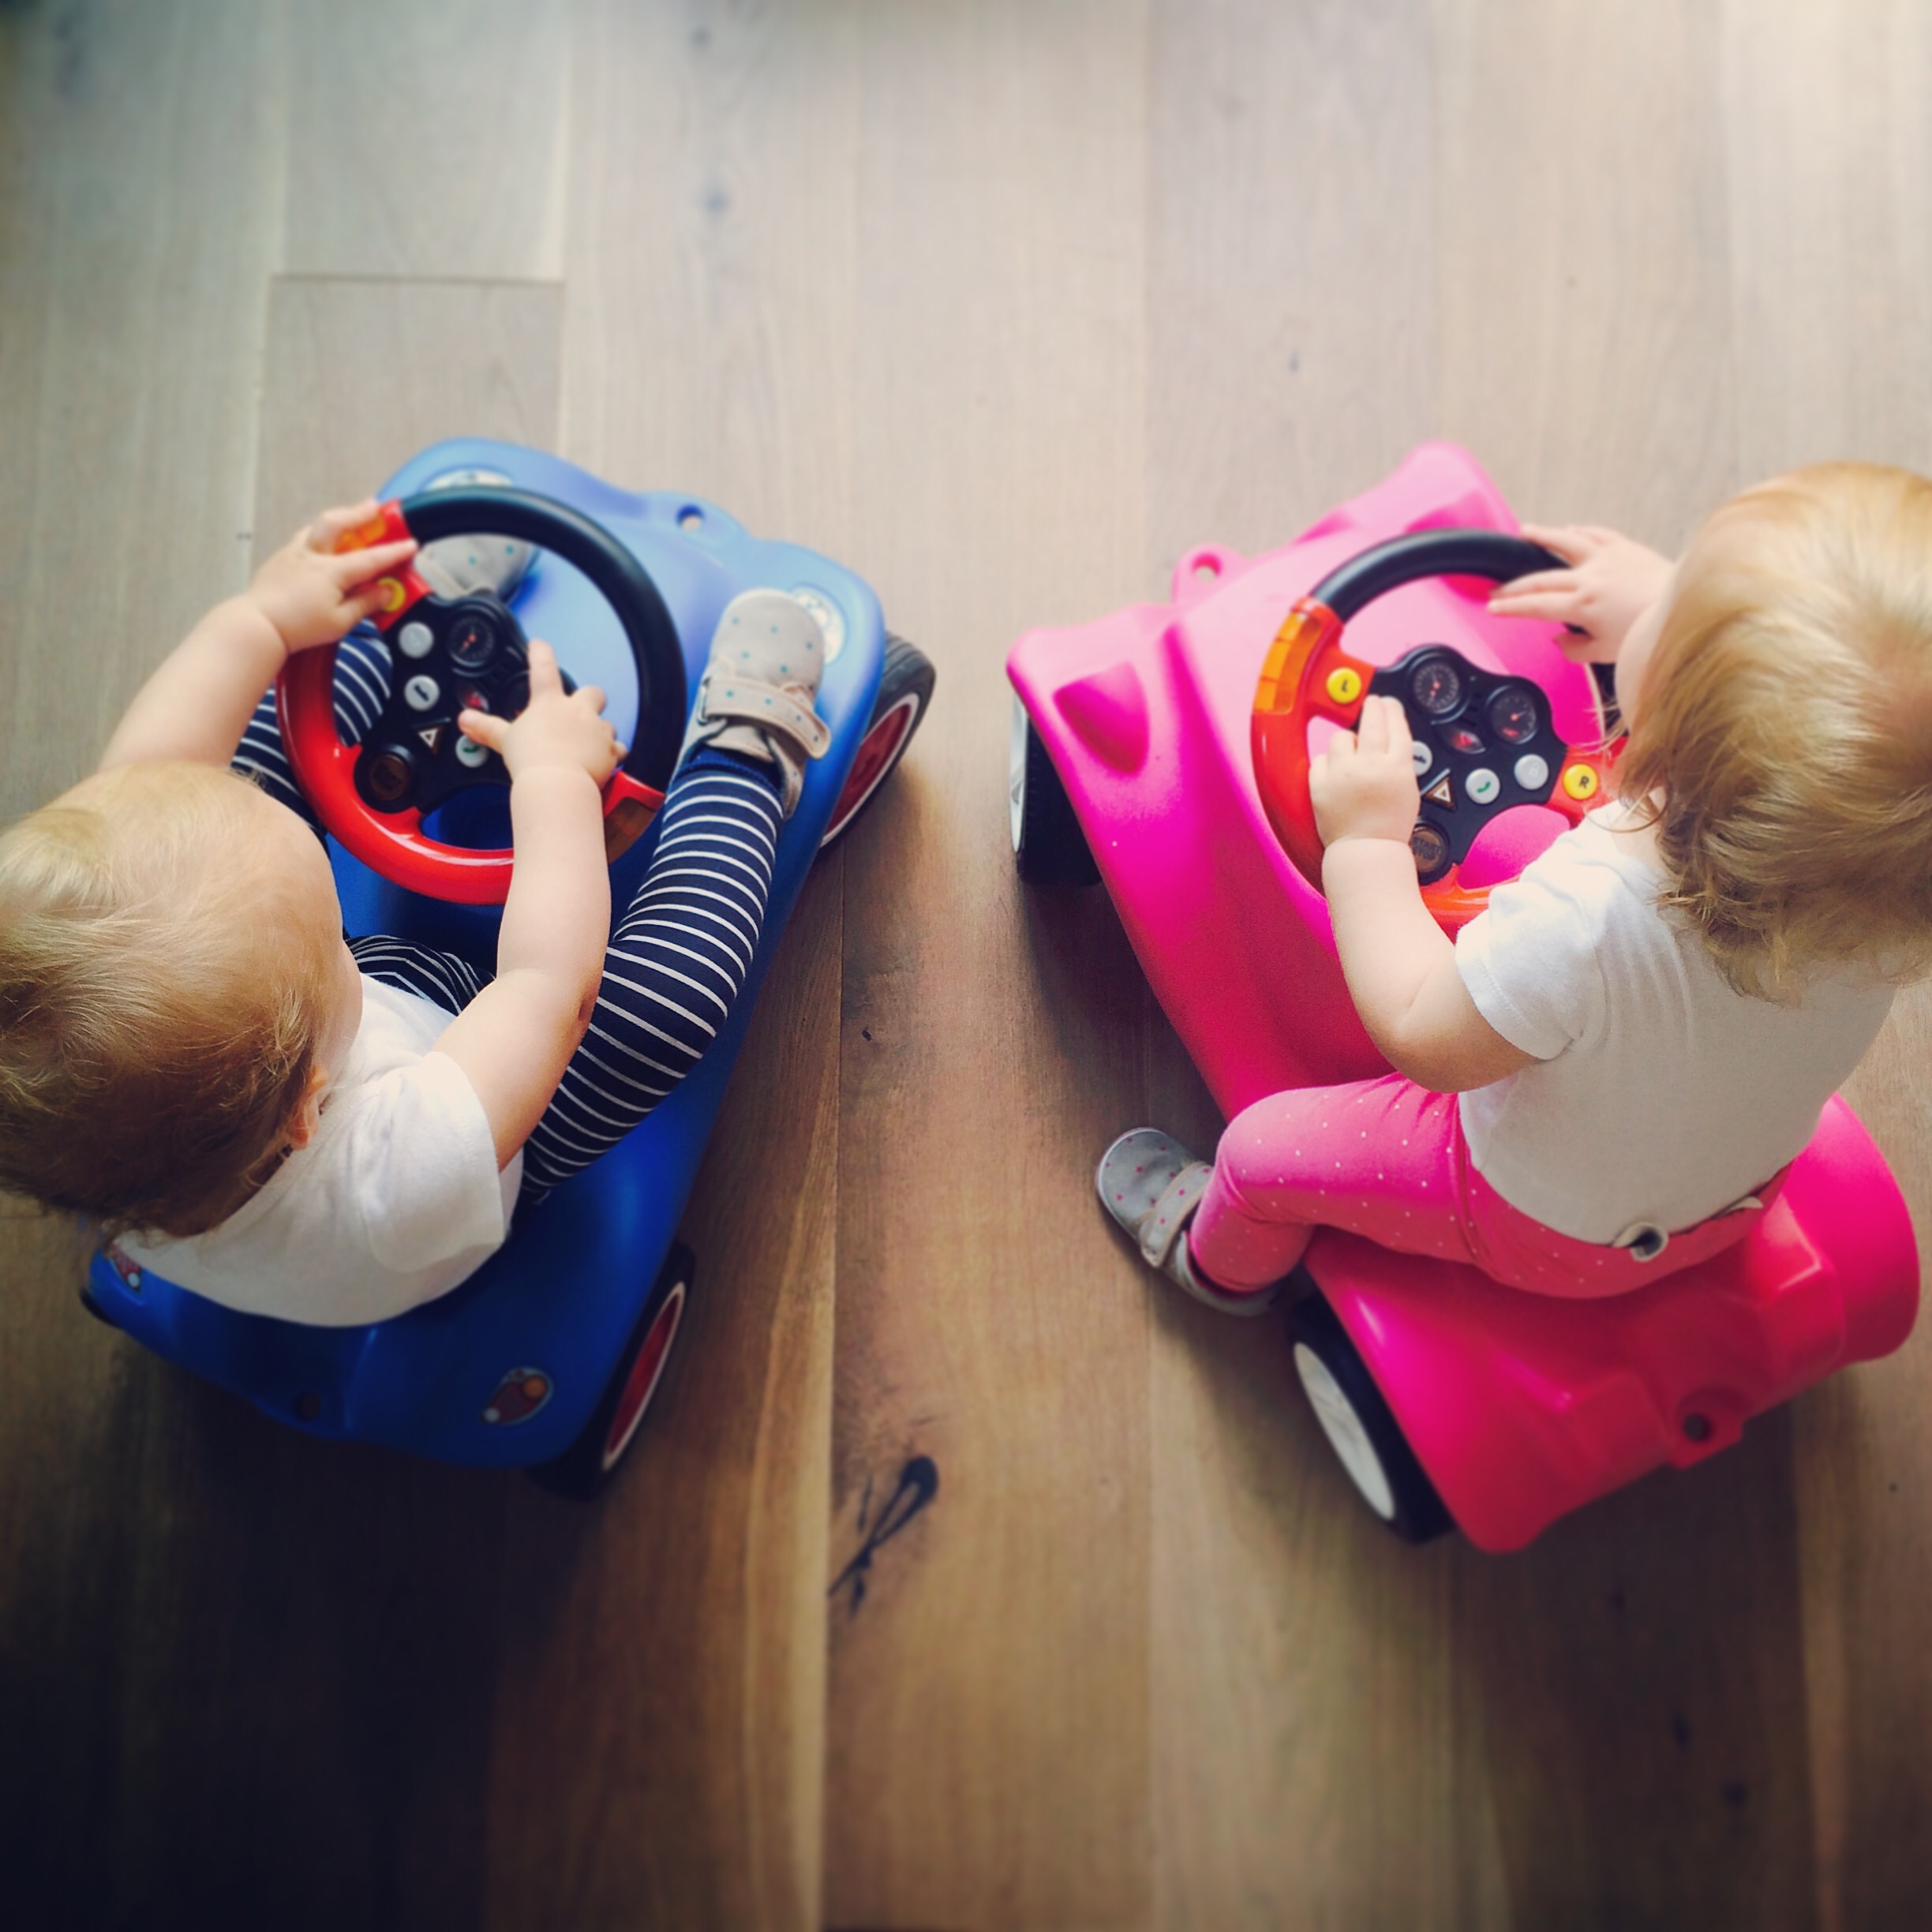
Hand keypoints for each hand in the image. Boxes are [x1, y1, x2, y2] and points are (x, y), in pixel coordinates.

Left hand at [246, 500, 419, 652]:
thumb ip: (365, 604)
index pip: (372, 558)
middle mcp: (312, 556)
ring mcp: (293, 554)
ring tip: (349, 520)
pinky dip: (317, 536)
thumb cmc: (295, 627)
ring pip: (316, 527)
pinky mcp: (280, 561)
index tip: (411, 544)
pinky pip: (302, 540)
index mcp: (331, 571)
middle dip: (360, 512)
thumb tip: (384, 593)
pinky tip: (321, 544)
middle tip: (376, 507)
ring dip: (336, 520)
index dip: (395, 550)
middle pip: (338, 522)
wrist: (259, 625)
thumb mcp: (341, 622)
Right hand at [458, 639, 623, 786]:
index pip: (543, 667)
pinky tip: (605, 761)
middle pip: (592, 692)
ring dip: (600, 732)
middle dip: (589, 699)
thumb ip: (487, 727)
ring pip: (607, 723)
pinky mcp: (610, 749)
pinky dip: (613, 754)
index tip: (540, 645)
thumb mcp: (505, 740)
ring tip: (588, 746)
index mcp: (549, 703)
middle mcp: (577, 711)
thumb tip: (467, 719)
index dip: (540, 652)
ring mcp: (596, 728)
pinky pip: (618, 748)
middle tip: (580, 711)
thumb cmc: (531, 759)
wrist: (556, 782)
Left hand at [1311, 695, 1418, 847]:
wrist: (1366, 850)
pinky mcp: (1320, 784)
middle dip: (1373, 708)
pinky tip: (1336, 772)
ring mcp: (1343, 774)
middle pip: (1372, 722)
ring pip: (1341, 738)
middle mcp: (1369, 766)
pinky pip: (1320, 759)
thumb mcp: (1408, 789)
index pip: (1396, 727)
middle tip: (1372, 704)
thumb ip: (1398, 762)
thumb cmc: (1388, 826)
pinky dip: (1328, 762)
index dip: (1391, 711)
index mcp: (1397, 767)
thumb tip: (1389, 739)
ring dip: (1347, 742)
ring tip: (1352, 754)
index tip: (1388, 704)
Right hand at [1487, 524, 1673, 662]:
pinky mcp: (1628, 548)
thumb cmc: (1650, 634)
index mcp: (1583, 604)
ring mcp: (1609, 558)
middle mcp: (1591, 577)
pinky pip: (1598, 534)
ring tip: (1524, 532)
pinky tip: (1570, 529)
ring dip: (1543, 537)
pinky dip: (1581, 531)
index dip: (1510, 607)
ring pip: (1567, 542)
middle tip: (1496, 588)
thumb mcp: (1606, 652)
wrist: (1689, 609)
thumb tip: (1559, 641)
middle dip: (1514, 584)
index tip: (1491, 608)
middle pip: (1542, 578)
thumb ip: (1575, 649)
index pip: (1536, 605)